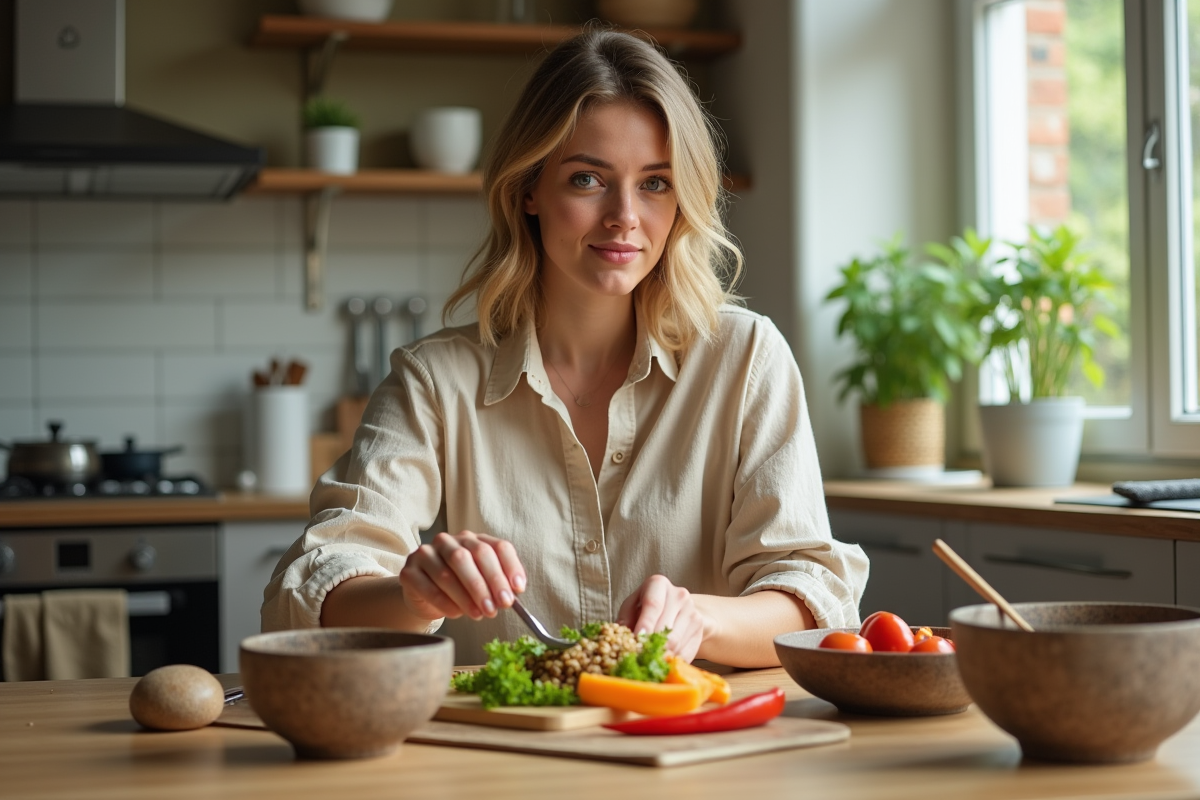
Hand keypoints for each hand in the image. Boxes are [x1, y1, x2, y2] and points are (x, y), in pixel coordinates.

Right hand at [398, 530, 525, 621]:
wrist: (424, 597)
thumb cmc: (459, 589)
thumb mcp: (482, 583)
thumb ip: (498, 584)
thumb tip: (514, 592)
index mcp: (472, 539)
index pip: (496, 547)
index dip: (509, 567)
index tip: (517, 590)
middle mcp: (448, 541)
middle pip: (471, 555)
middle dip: (488, 583)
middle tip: (497, 607)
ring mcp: (426, 553)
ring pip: (448, 572)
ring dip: (467, 596)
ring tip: (479, 614)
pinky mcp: (409, 571)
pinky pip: (428, 586)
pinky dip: (445, 602)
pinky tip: (456, 613)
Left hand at [616, 574, 706, 661]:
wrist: (678, 608)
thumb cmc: (647, 608)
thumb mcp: (632, 607)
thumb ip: (625, 620)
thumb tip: (622, 638)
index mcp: (658, 584)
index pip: (653, 604)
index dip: (645, 624)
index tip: (638, 639)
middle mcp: (678, 595)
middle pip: (665, 627)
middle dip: (650, 645)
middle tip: (638, 658)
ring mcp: (692, 610)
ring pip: (675, 642)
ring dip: (660, 656)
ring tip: (648, 662)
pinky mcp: (699, 627)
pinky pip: (685, 651)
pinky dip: (671, 661)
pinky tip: (662, 663)